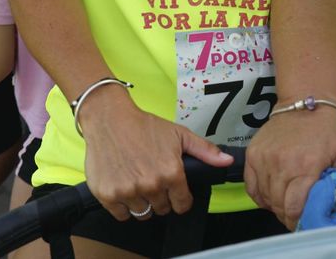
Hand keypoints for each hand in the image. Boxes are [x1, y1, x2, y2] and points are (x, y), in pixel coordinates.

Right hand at [78, 86, 233, 221]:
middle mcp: (151, 185)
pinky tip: (125, 188)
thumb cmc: (145, 126)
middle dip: (161, 198)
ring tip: (139, 183)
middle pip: (162, 209)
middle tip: (154, 180)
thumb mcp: (179, 134)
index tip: (175, 192)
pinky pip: (121, 215)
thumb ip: (205, 151)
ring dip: (143, 203)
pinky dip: (123, 207)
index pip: (182, 205)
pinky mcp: (107, 195)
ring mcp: (128, 192)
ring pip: (142, 213)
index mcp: (171, 173)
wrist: (110, 119)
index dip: (181, 199)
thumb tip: (227, 161)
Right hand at [245, 106, 335, 229]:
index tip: (305, 224)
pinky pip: (251, 186)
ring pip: (264, 197)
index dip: (298, 221)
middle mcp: (281, 164)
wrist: (306, 101)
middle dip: (288, 216)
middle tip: (297, 217)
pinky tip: (272, 196)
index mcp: (305, 166)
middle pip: (278, 205)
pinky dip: (261, 196)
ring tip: (286, 206)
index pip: (293, 207)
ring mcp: (263, 158)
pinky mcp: (252, 154)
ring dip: (275, 206)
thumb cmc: (329, 129)